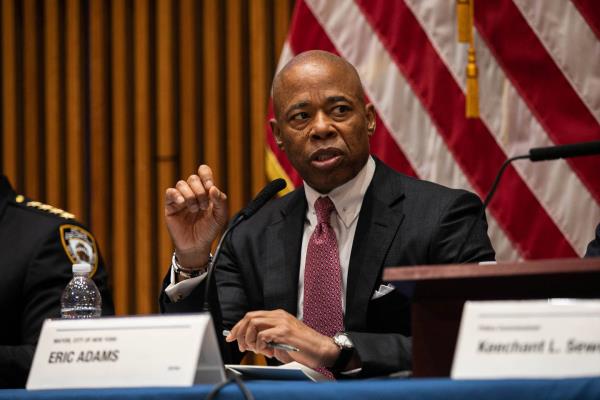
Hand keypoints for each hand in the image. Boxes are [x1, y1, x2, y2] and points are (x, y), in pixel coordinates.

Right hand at [164, 165, 227, 268]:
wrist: (197, 245)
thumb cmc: (209, 230)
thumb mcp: (220, 216)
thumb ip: (220, 201)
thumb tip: (213, 188)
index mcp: (205, 191)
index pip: (203, 172)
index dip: (206, 175)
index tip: (209, 186)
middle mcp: (192, 192)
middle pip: (193, 178)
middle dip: (200, 191)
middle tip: (204, 206)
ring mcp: (181, 198)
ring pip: (181, 184)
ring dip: (190, 196)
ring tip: (195, 210)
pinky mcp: (171, 206)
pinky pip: (170, 192)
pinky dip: (177, 195)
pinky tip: (182, 203)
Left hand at [225, 309, 339, 369]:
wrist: (322, 349)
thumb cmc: (304, 346)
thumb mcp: (281, 340)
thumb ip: (266, 338)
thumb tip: (249, 344)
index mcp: (278, 316)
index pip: (251, 316)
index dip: (238, 327)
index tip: (231, 337)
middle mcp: (279, 316)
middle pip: (249, 318)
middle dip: (240, 333)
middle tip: (242, 346)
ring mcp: (282, 322)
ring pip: (253, 324)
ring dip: (250, 340)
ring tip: (259, 350)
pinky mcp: (284, 332)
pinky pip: (263, 336)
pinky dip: (260, 345)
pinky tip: (268, 352)